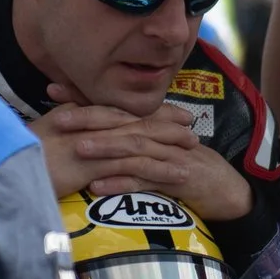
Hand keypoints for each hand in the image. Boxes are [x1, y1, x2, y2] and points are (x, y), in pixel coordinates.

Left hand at [33, 90, 252, 221]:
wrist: (227, 189)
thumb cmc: (186, 169)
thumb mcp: (154, 151)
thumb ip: (126, 141)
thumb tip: (88, 135)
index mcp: (149, 124)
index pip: (112, 105)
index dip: (83, 96)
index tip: (52, 89)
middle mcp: (158, 134)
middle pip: (120, 121)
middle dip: (88, 118)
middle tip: (58, 119)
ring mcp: (168, 155)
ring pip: (133, 147)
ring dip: (105, 148)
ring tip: (77, 148)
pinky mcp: (177, 179)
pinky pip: (146, 179)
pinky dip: (121, 182)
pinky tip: (98, 186)